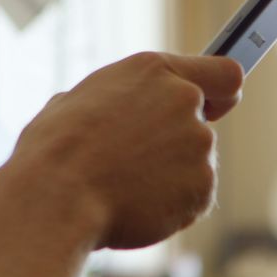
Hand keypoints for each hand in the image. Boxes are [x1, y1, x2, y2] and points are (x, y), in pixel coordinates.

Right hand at [3, 52, 243, 249]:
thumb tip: (105, 112)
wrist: (57, 197)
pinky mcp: (203, 187)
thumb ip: (110, 100)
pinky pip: (191, 197)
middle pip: (200, 122)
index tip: (214, 106)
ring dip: (168, 175)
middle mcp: (183, 100)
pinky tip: (132, 206)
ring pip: (192, 162)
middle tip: (132, 161)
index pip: (223, 72)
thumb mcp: (73, 103)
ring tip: (120, 186)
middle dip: (174, 142)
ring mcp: (198, 144)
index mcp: (152, 70)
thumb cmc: (54, 149)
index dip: (219, 92)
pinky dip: (169, 205)